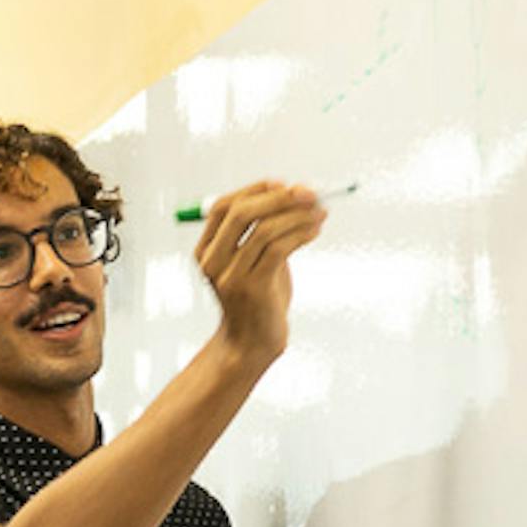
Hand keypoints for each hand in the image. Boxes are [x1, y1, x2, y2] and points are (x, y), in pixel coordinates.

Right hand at [193, 181, 326, 365]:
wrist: (251, 341)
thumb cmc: (258, 297)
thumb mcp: (254, 259)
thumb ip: (266, 229)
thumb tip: (298, 193)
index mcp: (206, 250)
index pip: (224, 206)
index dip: (255, 190)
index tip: (285, 184)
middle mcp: (212, 261)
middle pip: (242, 213)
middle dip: (279, 198)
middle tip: (309, 193)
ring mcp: (230, 276)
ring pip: (265, 230)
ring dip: (298, 216)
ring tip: (320, 213)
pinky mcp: (252, 288)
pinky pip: (279, 249)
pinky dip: (302, 234)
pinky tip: (315, 231)